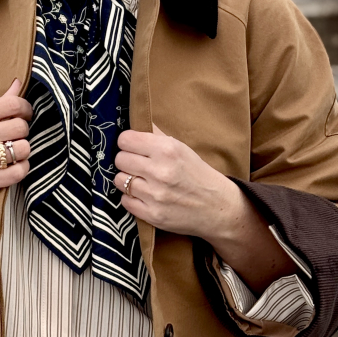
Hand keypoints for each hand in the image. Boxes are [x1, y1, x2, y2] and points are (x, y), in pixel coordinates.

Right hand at [0, 80, 31, 245]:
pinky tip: (13, 166)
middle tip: (13, 134)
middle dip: (21, 130)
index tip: (24, 113)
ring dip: (22, 149)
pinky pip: (19, 172)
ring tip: (12, 150)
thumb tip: (18, 84)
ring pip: (23, 149)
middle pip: (21, 127)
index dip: (25, 108)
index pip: (13, 105)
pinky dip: (21, 168)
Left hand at [113, 125, 295, 291]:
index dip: (127, 143)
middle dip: (126, 161)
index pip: (125, 140)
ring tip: (141, 180)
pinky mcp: (152, 215)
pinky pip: (125, 201)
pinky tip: (144, 196)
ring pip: (119, 180)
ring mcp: (155, 195)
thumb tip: (137, 121)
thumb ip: (157, 135)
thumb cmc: (198, 175)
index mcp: (168, 150)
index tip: (132, 147)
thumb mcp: (182, 149)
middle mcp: (160, 171)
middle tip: (138, 165)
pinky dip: (131, 198)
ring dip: (127, 180)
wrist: (218, 207)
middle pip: (119, 159)